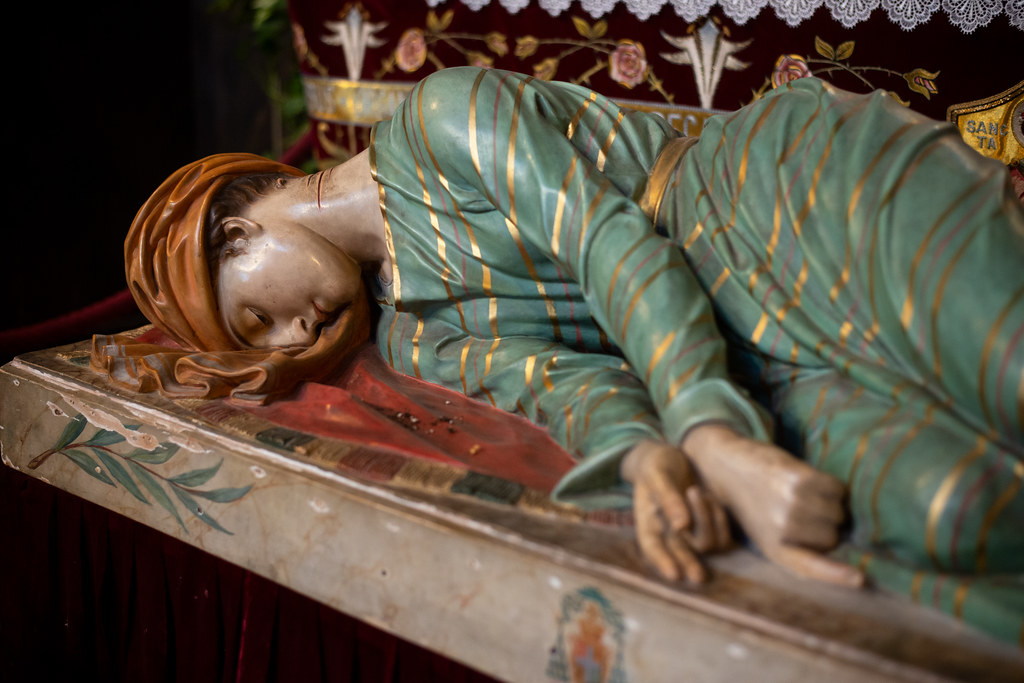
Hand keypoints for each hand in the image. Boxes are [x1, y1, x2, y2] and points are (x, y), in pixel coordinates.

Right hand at [620, 439, 731, 582]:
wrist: (672, 456)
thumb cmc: (657, 464)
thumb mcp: (657, 473)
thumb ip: (667, 497)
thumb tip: (681, 525)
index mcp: (649, 522)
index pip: (652, 547)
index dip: (662, 562)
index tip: (674, 575)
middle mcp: (669, 531)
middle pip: (681, 553)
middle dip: (690, 564)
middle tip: (699, 577)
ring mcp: (690, 530)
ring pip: (704, 542)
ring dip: (705, 520)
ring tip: (696, 490)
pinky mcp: (709, 525)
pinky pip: (721, 534)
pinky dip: (719, 519)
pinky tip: (711, 500)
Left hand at [683, 424, 863, 587]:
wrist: (726, 465)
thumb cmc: (753, 502)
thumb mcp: (766, 534)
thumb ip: (797, 546)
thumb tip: (839, 544)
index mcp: (774, 549)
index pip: (812, 567)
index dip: (838, 575)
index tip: (861, 580)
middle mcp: (783, 529)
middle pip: (834, 536)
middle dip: (827, 524)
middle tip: (802, 510)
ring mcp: (791, 504)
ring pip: (838, 513)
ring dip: (831, 503)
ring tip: (804, 496)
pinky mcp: (798, 479)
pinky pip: (837, 489)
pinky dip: (832, 485)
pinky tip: (809, 480)